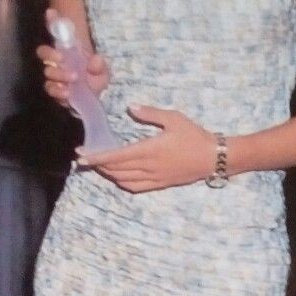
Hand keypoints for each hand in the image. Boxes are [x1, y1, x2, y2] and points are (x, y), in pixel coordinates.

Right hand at [38, 8, 108, 108]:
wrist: (95, 95)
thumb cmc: (95, 77)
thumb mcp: (102, 70)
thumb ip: (99, 65)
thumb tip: (94, 60)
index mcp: (66, 50)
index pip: (55, 32)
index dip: (51, 20)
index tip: (51, 13)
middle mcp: (56, 62)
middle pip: (44, 54)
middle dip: (51, 56)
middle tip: (63, 60)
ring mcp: (55, 76)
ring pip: (47, 72)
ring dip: (57, 75)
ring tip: (71, 80)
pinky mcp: (56, 91)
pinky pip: (51, 89)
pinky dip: (57, 91)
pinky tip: (66, 92)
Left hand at [77, 105, 215, 191]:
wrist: (213, 157)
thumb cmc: (194, 135)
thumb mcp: (173, 118)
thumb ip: (150, 113)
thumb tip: (131, 107)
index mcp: (149, 149)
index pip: (116, 155)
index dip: (97, 157)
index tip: (81, 156)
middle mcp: (149, 167)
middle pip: (116, 169)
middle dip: (97, 165)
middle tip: (84, 159)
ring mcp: (154, 178)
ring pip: (123, 179)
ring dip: (108, 174)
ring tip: (97, 166)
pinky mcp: (160, 184)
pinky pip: (136, 187)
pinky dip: (122, 183)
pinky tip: (116, 177)